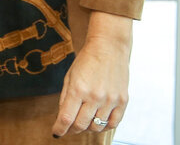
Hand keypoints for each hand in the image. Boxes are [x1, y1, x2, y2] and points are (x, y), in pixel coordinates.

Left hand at [52, 13, 131, 135]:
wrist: (109, 48)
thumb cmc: (86, 61)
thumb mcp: (69, 77)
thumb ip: (65, 98)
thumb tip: (62, 118)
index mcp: (78, 89)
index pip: (66, 118)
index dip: (59, 128)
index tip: (56, 132)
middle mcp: (95, 96)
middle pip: (81, 125)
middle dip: (72, 129)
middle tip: (68, 128)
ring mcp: (111, 100)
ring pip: (97, 127)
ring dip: (87, 128)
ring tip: (82, 122)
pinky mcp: (123, 101)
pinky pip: (114, 123)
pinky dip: (104, 127)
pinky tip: (97, 122)